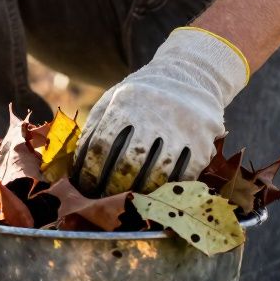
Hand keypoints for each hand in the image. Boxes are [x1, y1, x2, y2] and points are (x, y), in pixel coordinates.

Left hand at [76, 27, 248, 194]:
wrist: (189, 77)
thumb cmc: (140, 95)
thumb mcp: (112, 100)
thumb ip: (94, 127)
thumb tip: (76, 165)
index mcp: (127, 103)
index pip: (101, 146)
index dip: (90, 171)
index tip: (85, 187)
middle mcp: (155, 115)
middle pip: (129, 163)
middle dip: (112, 187)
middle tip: (104, 200)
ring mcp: (182, 129)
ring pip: (157, 173)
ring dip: (139, 193)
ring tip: (126, 202)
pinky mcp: (203, 143)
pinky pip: (183, 175)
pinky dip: (167, 190)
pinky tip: (154, 197)